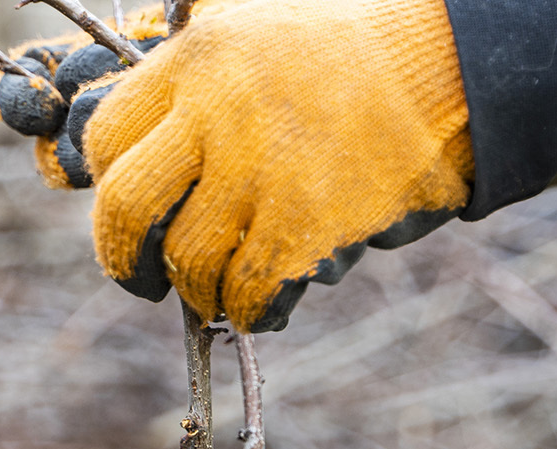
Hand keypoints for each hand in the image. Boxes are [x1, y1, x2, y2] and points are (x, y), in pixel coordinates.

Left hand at [0, 0, 471, 331]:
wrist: (452, 61)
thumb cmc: (355, 43)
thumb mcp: (254, 19)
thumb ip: (193, 64)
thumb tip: (134, 139)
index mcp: (196, 60)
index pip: (106, 137)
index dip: (104, 184)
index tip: (124, 205)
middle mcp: (217, 114)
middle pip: (126, 206)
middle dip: (124, 258)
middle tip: (143, 278)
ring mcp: (262, 171)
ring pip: (189, 260)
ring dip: (198, 291)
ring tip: (217, 294)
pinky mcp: (308, 221)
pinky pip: (251, 290)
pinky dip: (251, 312)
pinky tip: (264, 308)